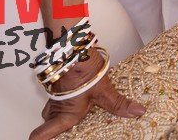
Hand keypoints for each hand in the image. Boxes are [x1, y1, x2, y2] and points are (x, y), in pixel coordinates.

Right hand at [28, 55, 143, 139]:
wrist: (75, 47)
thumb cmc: (83, 70)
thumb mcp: (104, 90)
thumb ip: (118, 104)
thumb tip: (137, 111)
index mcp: (65, 115)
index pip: (40, 135)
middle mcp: (56, 108)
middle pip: (48, 125)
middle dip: (55, 129)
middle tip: (69, 131)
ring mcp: (54, 97)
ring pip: (52, 112)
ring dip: (61, 114)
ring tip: (78, 115)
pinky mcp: (57, 86)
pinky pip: (57, 100)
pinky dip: (66, 101)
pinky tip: (81, 97)